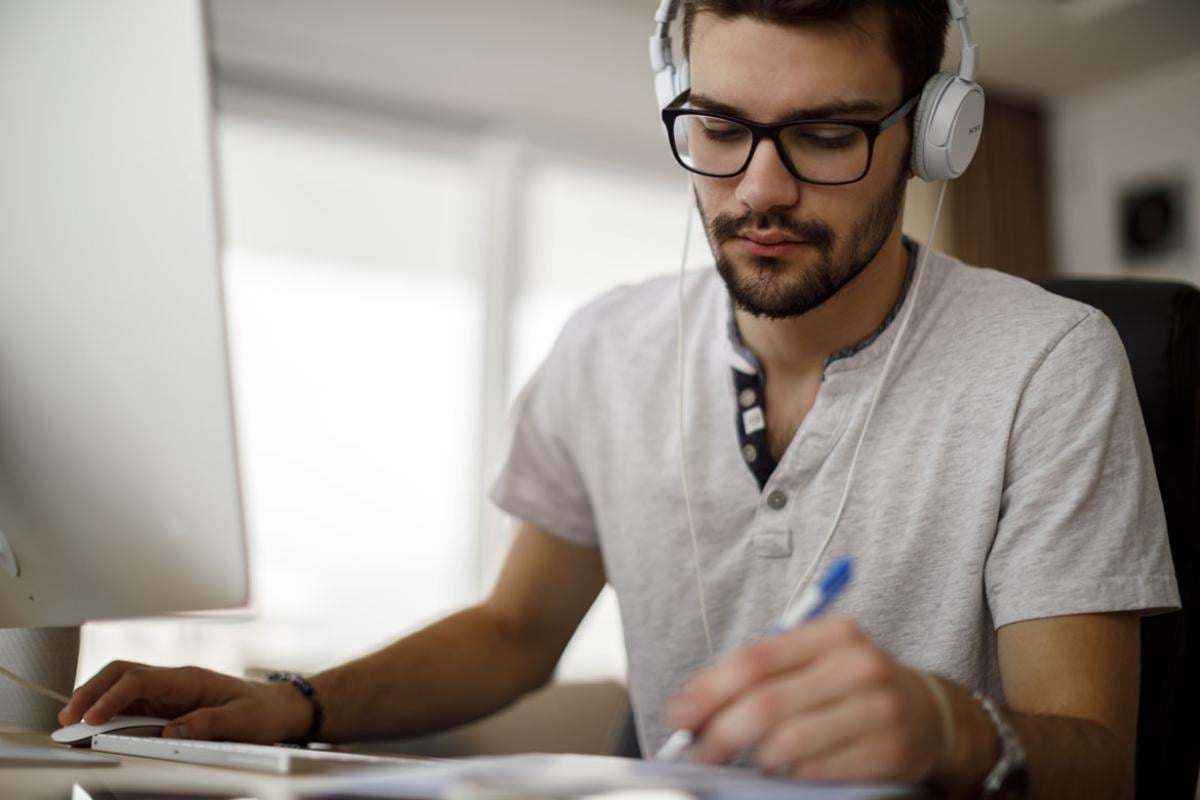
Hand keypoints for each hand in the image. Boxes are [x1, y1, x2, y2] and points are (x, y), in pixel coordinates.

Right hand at [58, 661, 312, 743]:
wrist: (280, 707)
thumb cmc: (263, 712)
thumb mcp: (242, 722)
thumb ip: (208, 725)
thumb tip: (172, 732)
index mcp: (191, 679)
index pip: (140, 679)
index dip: (112, 697)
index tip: (92, 718)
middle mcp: (176, 681)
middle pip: (123, 674)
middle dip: (91, 691)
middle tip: (67, 719)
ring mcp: (171, 691)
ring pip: (123, 686)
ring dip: (96, 701)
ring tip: (71, 725)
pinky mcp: (170, 704)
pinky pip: (133, 703)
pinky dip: (110, 712)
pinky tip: (96, 726)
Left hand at [666, 616, 948, 783]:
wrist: (930, 715)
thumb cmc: (851, 686)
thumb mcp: (815, 662)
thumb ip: (761, 675)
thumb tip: (694, 706)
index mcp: (832, 634)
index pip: (755, 660)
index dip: (709, 691)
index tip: (679, 714)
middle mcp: (858, 665)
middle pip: (767, 703)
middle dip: (721, 732)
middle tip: (700, 751)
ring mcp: (878, 709)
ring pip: (788, 742)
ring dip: (757, 757)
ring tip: (753, 758)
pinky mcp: (889, 751)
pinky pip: (816, 769)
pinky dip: (791, 773)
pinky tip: (790, 767)